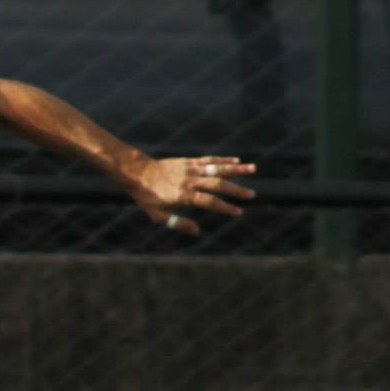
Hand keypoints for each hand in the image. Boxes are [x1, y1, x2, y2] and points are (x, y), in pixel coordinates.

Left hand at [132, 155, 256, 236]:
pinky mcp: (188, 161)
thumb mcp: (155, 214)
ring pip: (216, 168)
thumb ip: (176, 222)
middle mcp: (189, 180)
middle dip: (236, 190)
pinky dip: (223, 160)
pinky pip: (208, 160)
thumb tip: (197, 231)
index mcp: (183, 195)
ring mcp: (190, 169)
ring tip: (253, 169)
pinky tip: (236, 161)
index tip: (238, 212)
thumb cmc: (145, 196)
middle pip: (217, 184)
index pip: (208, 202)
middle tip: (252, 195)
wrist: (136, 172)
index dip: (224, 207)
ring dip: (236, 169)